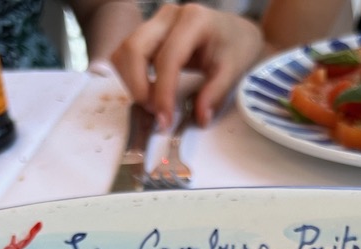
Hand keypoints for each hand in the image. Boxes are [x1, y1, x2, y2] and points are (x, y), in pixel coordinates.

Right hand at [110, 3, 265, 128]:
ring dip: (131, 82)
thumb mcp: (233, 70)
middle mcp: (169, 16)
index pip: (167, 58)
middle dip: (137, 86)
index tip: (164, 120)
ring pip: (124, 51)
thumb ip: (215, 93)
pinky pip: (127, 55)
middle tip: (154, 113)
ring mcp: (155, 22)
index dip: (162, 92)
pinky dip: (131, 77)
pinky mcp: (148, 33)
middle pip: (134, 48)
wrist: (235, 32)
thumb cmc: (236, 47)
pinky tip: (150, 93)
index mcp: (193, 20)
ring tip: (153, 104)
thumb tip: (200, 118)